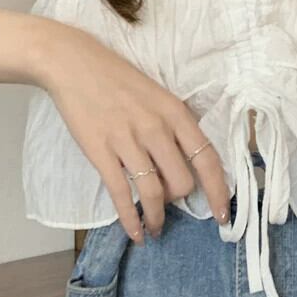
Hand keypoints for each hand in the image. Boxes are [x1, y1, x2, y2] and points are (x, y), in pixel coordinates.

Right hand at [36, 23, 231, 243]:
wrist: (73, 64)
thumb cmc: (118, 79)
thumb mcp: (158, 94)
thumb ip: (175, 125)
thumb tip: (187, 162)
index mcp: (175, 112)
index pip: (207, 159)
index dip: (219, 192)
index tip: (224, 215)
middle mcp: (156, 128)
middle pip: (182, 182)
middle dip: (180, 201)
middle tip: (171, 204)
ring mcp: (128, 141)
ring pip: (155, 193)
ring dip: (157, 218)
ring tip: (155, 229)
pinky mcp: (101, 152)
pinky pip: (121, 195)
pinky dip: (130, 220)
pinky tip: (135, 233)